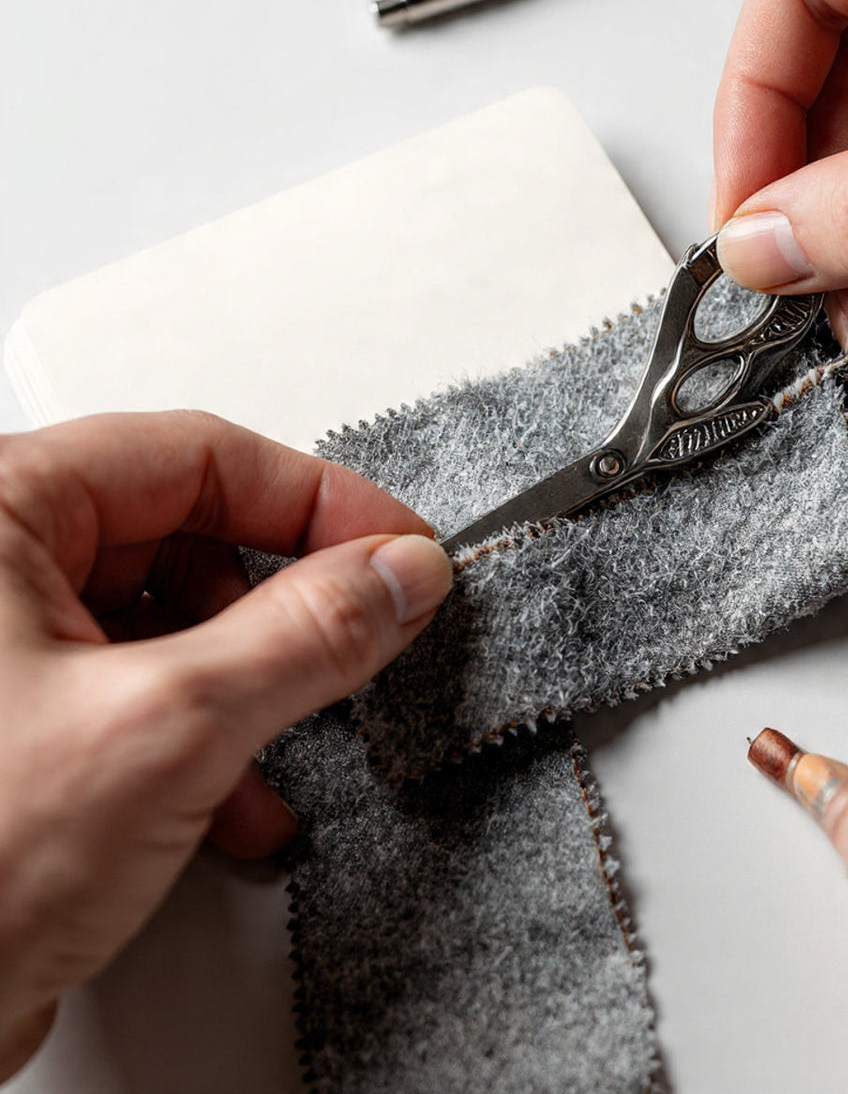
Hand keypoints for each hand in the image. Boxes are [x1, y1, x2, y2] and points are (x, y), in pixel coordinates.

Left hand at [0, 411, 451, 1077]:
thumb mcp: (167, 727)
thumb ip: (304, 635)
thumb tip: (396, 576)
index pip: (196, 456)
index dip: (317, 498)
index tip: (396, 544)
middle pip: (190, 535)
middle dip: (286, 603)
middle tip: (364, 628)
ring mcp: (9, 651)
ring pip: (178, 621)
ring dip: (257, 683)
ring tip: (300, 733)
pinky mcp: (28, 728)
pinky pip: (150, 691)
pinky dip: (214, 739)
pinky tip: (241, 803)